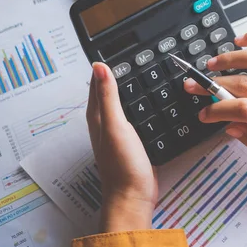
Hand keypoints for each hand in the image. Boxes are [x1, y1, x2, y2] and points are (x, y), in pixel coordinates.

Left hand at [86, 62, 157, 231]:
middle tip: (126, 58)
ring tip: (138, 75)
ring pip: (121, 105)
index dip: (103, 68)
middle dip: (114, 77)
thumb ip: (108, 96)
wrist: (134, 196)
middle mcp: (104, 124)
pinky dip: (138, 107)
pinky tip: (148, 104)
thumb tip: (98, 66)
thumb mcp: (116, 125)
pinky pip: (133, 118)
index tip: (112, 50)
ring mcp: (118, 134)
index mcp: (98, 117)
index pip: (97, 85)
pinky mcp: (131, 143)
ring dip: (126, 91)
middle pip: (107, 94)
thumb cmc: (122, 164)